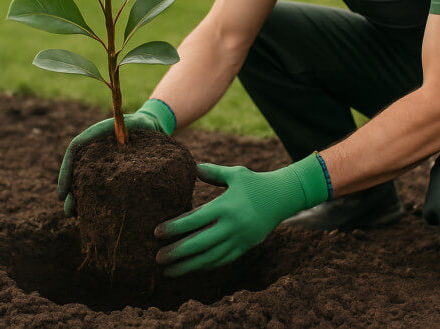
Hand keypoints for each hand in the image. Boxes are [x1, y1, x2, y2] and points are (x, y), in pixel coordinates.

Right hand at [57, 99, 175, 215]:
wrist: (149, 125)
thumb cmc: (143, 125)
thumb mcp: (139, 124)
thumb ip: (129, 131)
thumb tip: (124, 145)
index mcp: (96, 133)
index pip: (75, 149)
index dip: (66, 171)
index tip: (62, 192)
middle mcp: (93, 146)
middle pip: (75, 168)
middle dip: (70, 191)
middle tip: (69, 211)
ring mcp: (98, 158)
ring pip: (82, 178)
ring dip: (77, 196)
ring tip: (75, 215)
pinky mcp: (106, 168)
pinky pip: (94, 182)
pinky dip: (90, 195)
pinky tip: (90, 211)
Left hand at [154, 153, 328, 276]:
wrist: (283, 197)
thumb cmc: (254, 182)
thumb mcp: (234, 174)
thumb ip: (211, 172)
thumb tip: (191, 168)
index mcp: (226, 206)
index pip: (195, 220)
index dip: (175, 227)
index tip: (156, 233)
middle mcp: (233, 225)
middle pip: (200, 243)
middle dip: (177, 252)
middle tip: (157, 258)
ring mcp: (240, 239)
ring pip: (210, 257)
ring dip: (188, 265)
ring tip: (168, 271)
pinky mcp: (246, 246)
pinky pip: (223, 259)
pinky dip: (206, 265)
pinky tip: (191, 267)